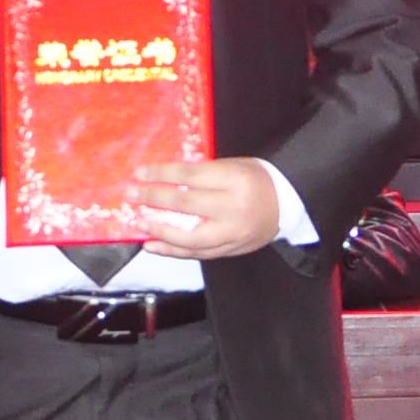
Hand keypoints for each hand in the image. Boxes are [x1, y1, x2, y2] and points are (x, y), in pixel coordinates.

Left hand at [130, 157, 285, 260]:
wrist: (288, 204)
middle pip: (186, 205)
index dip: (162, 175)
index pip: (190, 177)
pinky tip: (153, 245)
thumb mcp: (232, 166)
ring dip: (160, 232)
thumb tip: (163, 181)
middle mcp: (233, 208)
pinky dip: (173, 251)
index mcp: (234, 180)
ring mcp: (232, 233)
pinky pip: (198, 253)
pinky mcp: (231, 250)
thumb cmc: (256, 179)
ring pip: (190, 237)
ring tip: (140, 224)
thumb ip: (202, 175)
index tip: (140, 173)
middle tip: (131, 196)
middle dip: (154, 200)